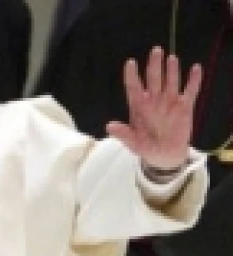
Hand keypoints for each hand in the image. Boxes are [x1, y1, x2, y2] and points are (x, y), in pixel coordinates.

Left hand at [106, 46, 202, 169]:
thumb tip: (109, 126)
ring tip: (171, 58)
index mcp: (139, 107)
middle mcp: (154, 101)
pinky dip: (193, 80)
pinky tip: (196, 68)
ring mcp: (169, 102)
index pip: (134, 88)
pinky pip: (190, 91)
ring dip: (171, 70)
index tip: (130, 63)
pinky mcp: (185, 107)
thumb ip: (123, 133)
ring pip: (170, 82)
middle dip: (154, 66)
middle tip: (155, 50)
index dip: (131, 76)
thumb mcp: (133, 143)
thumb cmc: (146, 147)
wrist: (165, 155)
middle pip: (153, 79)